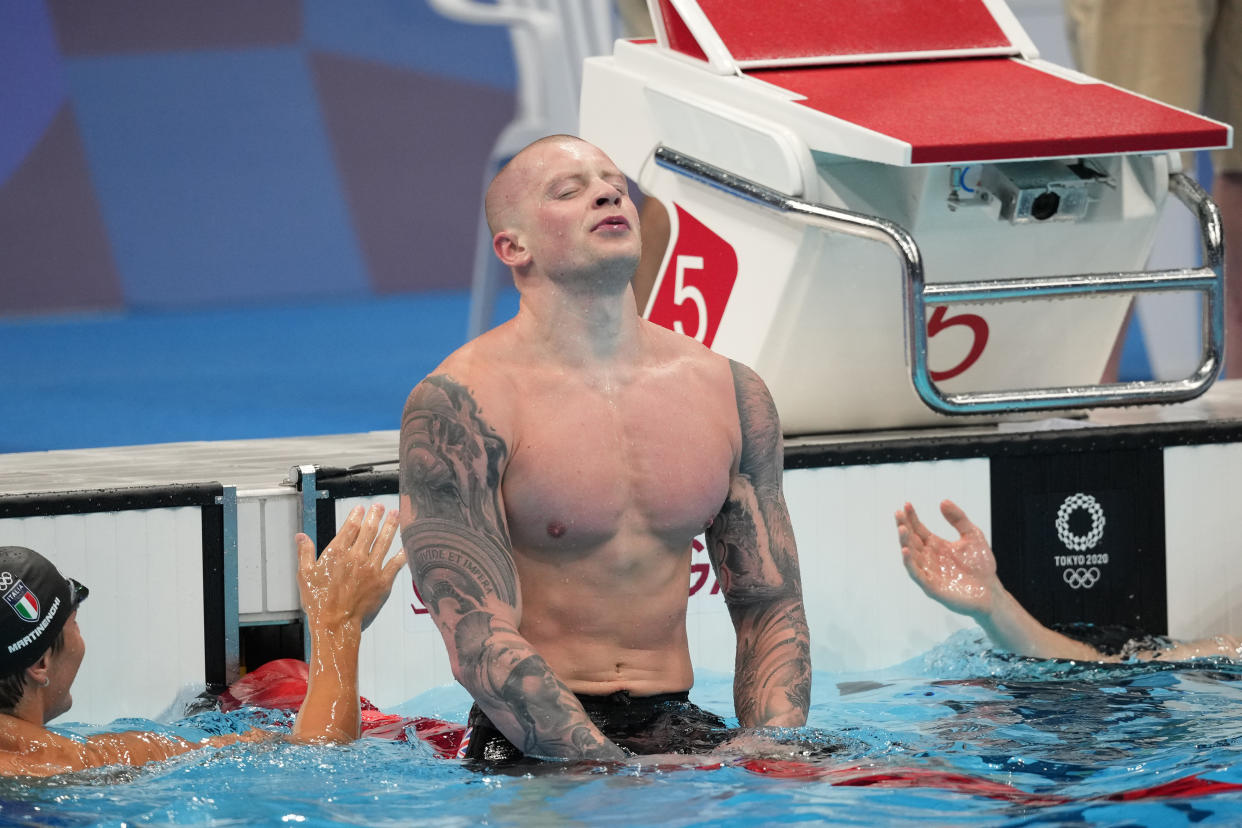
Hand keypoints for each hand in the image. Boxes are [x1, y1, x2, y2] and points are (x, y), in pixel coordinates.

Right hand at [296, 504, 406, 632]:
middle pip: (369, 531)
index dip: (356, 516)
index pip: (350, 527)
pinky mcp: (383, 582)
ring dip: (390, 527)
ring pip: (384, 542)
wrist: (335, 624)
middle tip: (381, 507)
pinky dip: (401, 554)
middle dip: (376, 516)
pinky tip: (406, 546)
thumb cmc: (319, 602)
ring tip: (396, 515)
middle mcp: (356, 557)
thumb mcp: (305, 575)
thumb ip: (305, 552)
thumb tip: (300, 536)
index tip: (361, 508)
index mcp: (337, 553)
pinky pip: (395, 564)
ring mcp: (372, 569)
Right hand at [895, 500, 1000, 619]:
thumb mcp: (972, 535)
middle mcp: (929, 558)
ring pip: (911, 555)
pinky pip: (916, 574)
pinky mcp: (931, 586)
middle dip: (904, 527)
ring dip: (905, 542)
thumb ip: (958, 519)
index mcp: (936, 546)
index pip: (919, 530)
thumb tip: (943, 501)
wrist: (991, 591)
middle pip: (911, 540)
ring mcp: (929, 572)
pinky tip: (906, 551)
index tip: (907, 505)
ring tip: (902, 529)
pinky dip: (909, 563)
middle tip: (899, 513)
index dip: (912, 518)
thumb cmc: (981, 566)